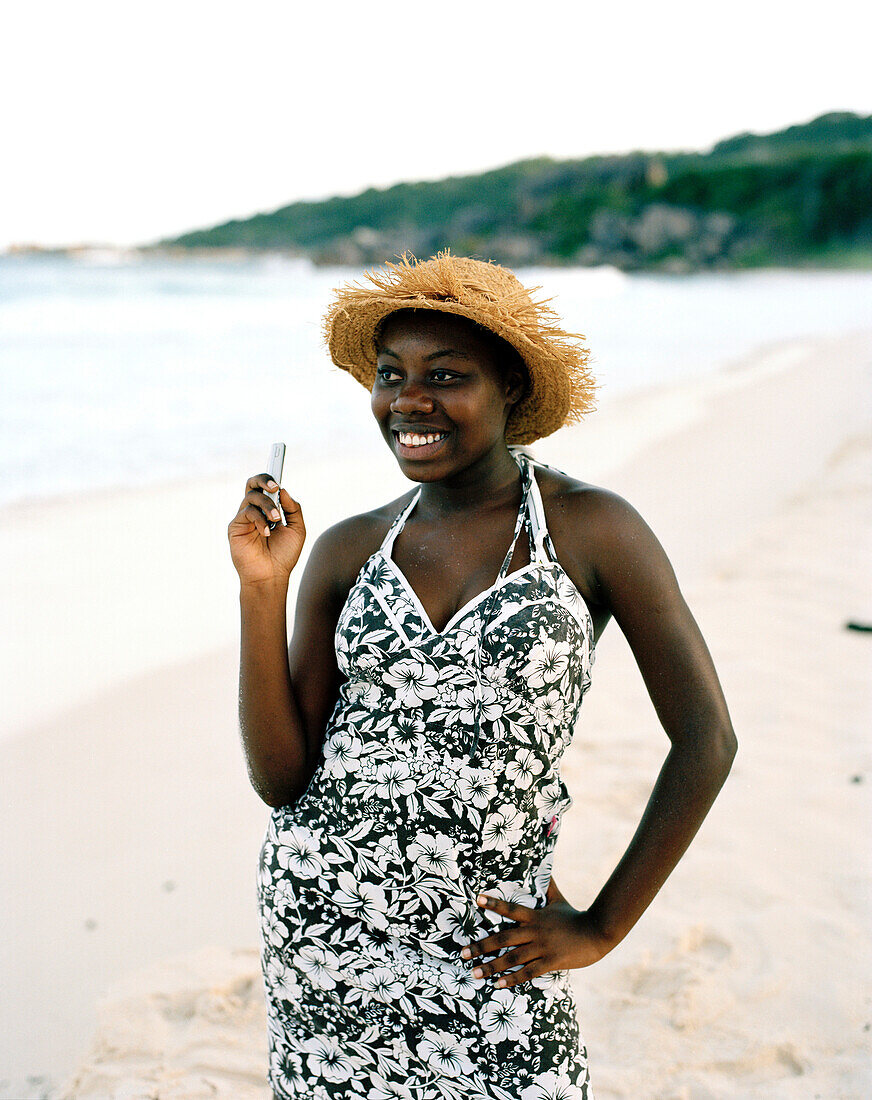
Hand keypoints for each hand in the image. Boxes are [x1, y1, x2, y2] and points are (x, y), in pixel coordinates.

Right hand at [228, 473, 305, 587]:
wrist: (272, 576)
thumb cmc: (284, 555)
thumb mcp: (297, 529)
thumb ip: (293, 509)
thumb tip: (284, 490)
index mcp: (269, 509)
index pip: (266, 486)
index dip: (270, 476)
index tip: (279, 466)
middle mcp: (255, 510)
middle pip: (252, 483)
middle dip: (263, 479)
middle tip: (274, 486)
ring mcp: (244, 518)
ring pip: (251, 497)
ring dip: (266, 505)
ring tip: (275, 520)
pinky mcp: (235, 527)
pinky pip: (246, 512)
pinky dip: (259, 520)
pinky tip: (266, 532)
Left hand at [459, 879, 612, 989]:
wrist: (596, 933)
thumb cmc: (575, 916)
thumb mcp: (558, 900)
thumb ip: (548, 886)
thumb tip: (543, 867)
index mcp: (535, 916)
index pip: (510, 908)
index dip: (494, 903)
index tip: (477, 900)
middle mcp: (535, 932)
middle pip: (503, 938)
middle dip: (481, 946)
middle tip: (463, 953)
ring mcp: (542, 948)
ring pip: (512, 958)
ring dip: (492, 966)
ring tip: (475, 972)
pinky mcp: (551, 962)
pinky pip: (528, 972)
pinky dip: (512, 978)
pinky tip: (498, 983)